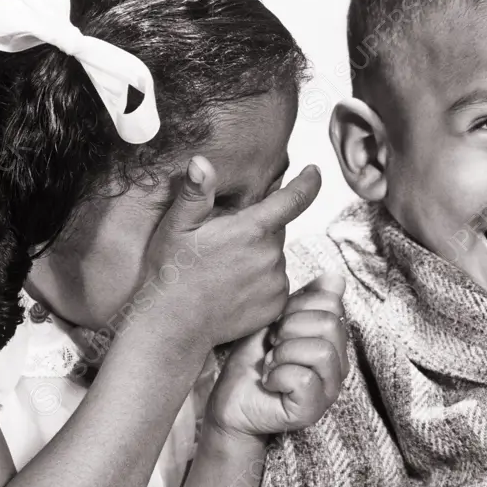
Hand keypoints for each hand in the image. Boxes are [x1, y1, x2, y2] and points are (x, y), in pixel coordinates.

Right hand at [141, 158, 320, 351]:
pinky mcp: (277, 304)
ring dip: (257, 257)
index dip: (309, 182)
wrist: (174, 325)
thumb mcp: (177, 227)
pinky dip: (261, 281)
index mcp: (251, 230)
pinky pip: (276, 283)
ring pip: (274, 257)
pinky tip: (234, 287)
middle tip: (223, 244)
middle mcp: (270, 255)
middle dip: (256, 230)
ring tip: (224, 270)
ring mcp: (276, 282)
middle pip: (275, 230)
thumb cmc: (172, 272)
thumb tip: (202, 162)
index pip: (294, 199)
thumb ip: (195, 193)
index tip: (314, 172)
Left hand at [206, 273, 348, 437]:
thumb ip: (305, 302)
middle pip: (330, 324)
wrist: (229, 402)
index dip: (297, 307)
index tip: (277, 326)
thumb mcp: (274, 323)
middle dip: (290, 329)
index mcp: (332, 340)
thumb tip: (337, 277)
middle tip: (273, 346)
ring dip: (284, 354)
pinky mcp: (314, 408)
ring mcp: (329, 388)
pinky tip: (270, 382)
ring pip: (321, 351)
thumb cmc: (252, 363)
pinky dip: (278, 376)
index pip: (331, 303)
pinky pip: (304, 378)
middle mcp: (338, 363)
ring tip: (271, 364)